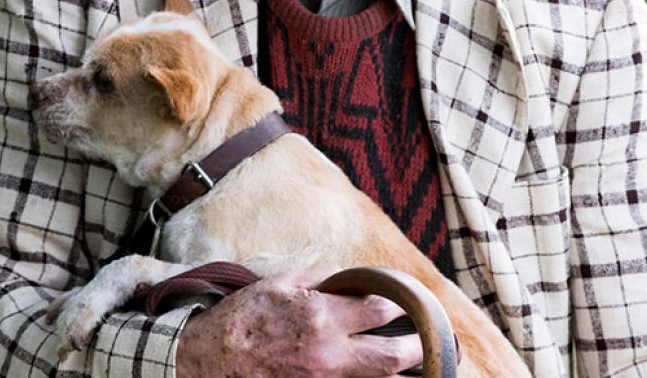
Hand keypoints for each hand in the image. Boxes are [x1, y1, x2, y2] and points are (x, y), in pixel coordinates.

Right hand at [174, 269, 422, 377]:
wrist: (211, 359)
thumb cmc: (245, 317)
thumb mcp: (281, 284)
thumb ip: (321, 280)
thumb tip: (350, 277)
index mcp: (322, 316)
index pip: (380, 309)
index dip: (399, 304)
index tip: (406, 303)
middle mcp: (329, 353)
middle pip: (392, 355)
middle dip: (420, 347)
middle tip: (435, 342)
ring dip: (403, 373)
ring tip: (422, 365)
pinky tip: (383, 376)